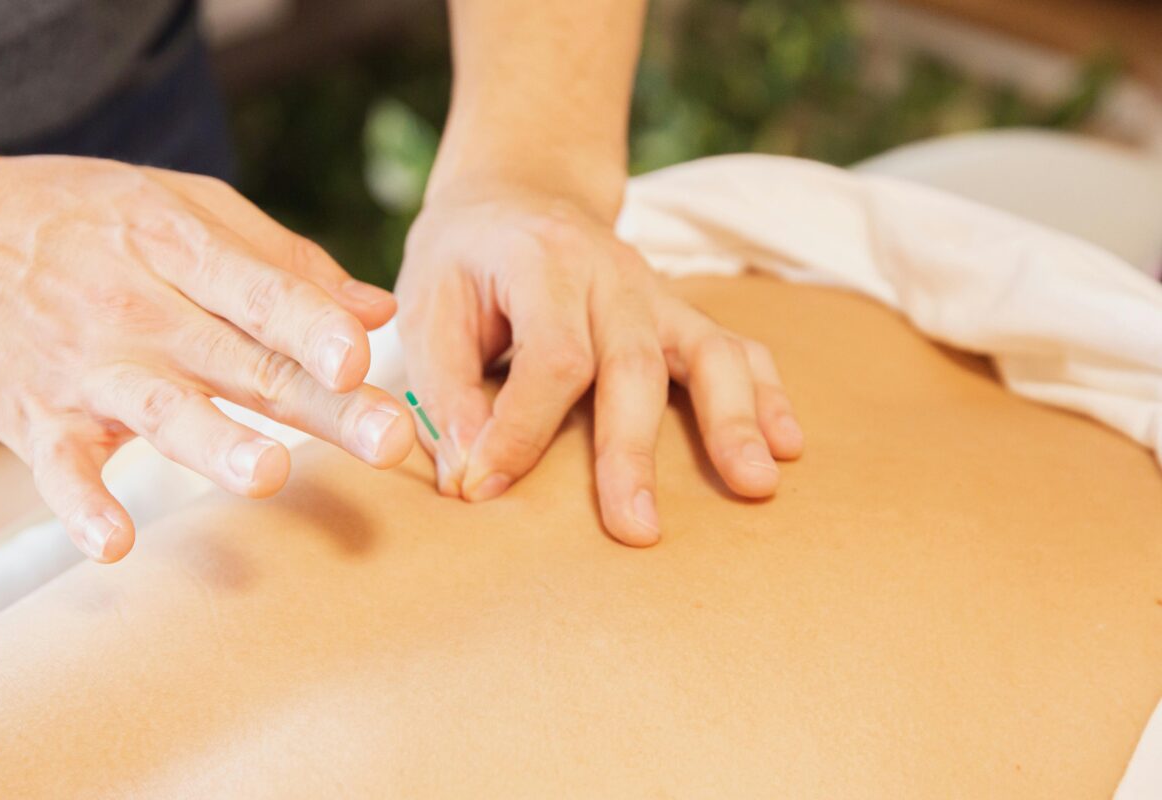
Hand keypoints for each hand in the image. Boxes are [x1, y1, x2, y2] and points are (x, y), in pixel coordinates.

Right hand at [0, 152, 413, 561]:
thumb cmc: (80, 216)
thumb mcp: (177, 206)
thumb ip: (280, 259)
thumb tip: (378, 310)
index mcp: (178, 246)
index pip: (261, 291)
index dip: (313, 324)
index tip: (364, 355)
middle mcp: (138, 307)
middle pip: (242, 361)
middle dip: (318, 402)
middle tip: (389, 439)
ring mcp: (84, 366)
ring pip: (160, 409)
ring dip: (213, 443)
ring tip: (267, 474)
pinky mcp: (35, 418)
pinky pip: (60, 469)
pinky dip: (80, 506)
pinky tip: (113, 544)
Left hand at [395, 183, 803, 545]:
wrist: (516, 193)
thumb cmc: (463, 259)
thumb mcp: (427, 305)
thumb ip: (445, 390)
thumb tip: (468, 475)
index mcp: (542, 261)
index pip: (550, 356)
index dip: (521, 430)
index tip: (484, 488)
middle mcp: (611, 273)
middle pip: (633, 364)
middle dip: (632, 452)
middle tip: (636, 530)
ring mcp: (656, 291)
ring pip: (708, 351)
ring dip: (733, 421)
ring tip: (755, 486)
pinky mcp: (678, 312)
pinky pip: (736, 347)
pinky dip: (766, 394)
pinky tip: (786, 444)